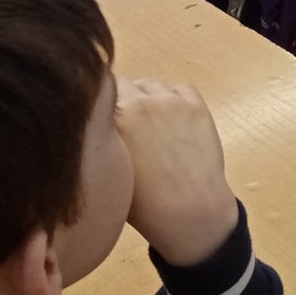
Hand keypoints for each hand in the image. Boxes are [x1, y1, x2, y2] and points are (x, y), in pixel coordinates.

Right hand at [115, 78, 238, 266]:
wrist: (191, 210)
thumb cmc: (143, 204)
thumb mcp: (108, 170)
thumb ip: (101, 141)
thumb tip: (98, 128)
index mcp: (114, 119)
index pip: (99, 93)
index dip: (100, 104)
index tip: (102, 115)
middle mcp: (140, 102)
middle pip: (124, 84)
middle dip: (123, 98)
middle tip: (128, 121)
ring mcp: (171, 101)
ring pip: (152, 85)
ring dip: (148, 96)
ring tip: (152, 121)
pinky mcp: (197, 106)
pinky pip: (181, 89)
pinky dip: (175, 98)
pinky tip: (175, 119)